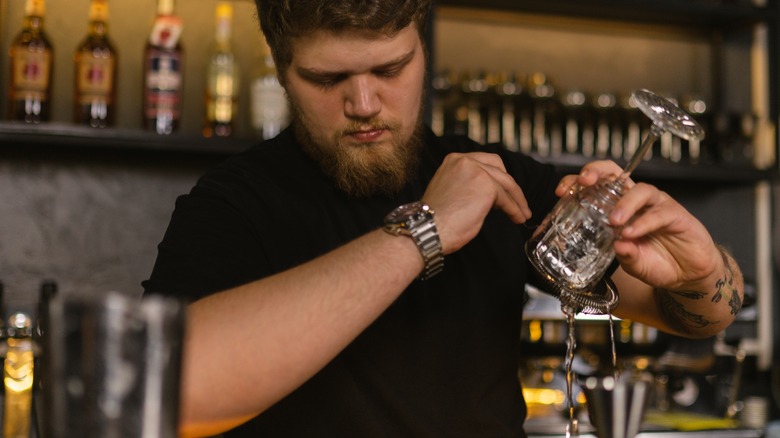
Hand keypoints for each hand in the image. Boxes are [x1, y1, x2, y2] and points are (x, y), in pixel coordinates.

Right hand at [422, 152, 531, 254]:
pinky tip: (517, 218)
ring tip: (522, 214)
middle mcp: (464, 160)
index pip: (484, 162)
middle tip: (518, 203)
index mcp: (454, 160)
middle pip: (499, 168)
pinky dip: (514, 209)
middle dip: (511, 187)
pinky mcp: (487, 186)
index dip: (497, 177)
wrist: (426, 229)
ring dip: (517, 200)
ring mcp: (476, 171)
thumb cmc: (434, 220)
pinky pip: (506, 198)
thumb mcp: (450, 192)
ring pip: (506, 184)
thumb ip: (467, 186)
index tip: (505, 192)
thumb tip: (490, 195)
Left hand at [561, 160, 720, 289]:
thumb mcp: (633, 264)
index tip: (561, 192)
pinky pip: (659, 213)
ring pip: (640, 190)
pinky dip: (643, 223)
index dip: (578, 182)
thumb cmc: (657, 262)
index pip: (597, 185)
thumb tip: (614, 245)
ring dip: (624, 204)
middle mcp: (637, 201)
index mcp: (619, 207)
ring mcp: (657, 205)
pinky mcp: (676, 215)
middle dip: (597, 172)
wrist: (688, 275)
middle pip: (616, 174)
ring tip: (613, 222)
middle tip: (584, 183)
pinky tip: (632, 233)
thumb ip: (623, 256)